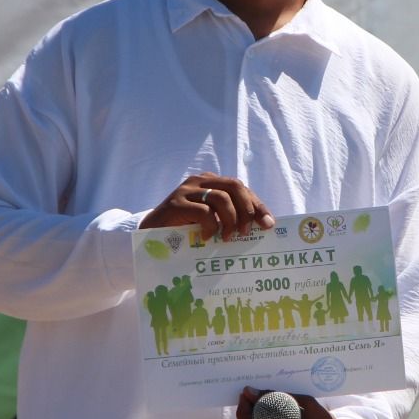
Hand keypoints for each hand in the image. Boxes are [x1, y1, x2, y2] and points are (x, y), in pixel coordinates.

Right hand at [142, 174, 274, 241]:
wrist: (149, 234)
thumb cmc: (184, 230)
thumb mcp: (209, 221)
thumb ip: (228, 217)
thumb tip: (260, 227)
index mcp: (210, 182)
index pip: (241, 188)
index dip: (257, 205)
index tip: (268, 224)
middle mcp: (200, 181)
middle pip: (234, 186)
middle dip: (247, 210)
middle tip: (247, 232)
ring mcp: (186, 190)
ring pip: (221, 197)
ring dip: (231, 220)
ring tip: (228, 238)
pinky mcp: (175, 203)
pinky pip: (203, 211)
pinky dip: (210, 226)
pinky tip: (207, 237)